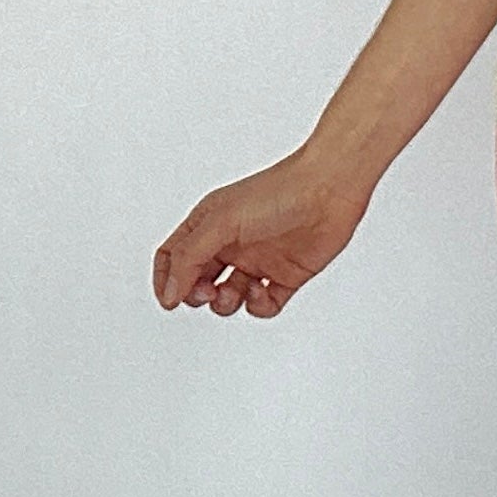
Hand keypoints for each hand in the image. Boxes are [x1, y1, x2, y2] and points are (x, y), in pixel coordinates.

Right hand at [153, 147, 370, 319]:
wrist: (329, 190)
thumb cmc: (277, 192)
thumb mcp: (220, 221)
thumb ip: (189, 258)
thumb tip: (170, 292)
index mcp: (209, 224)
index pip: (173, 256)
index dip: (167, 280)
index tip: (170, 299)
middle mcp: (231, 244)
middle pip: (198, 282)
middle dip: (196, 295)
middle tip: (207, 292)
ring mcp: (258, 261)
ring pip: (229, 298)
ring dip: (225, 304)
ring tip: (235, 291)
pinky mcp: (285, 276)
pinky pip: (263, 305)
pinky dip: (258, 306)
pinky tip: (261, 290)